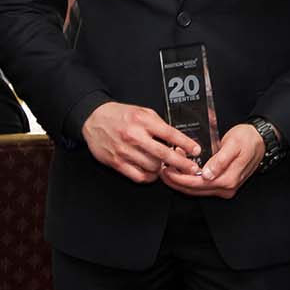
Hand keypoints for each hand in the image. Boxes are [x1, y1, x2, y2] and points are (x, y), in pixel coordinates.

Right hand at [81, 102, 201, 182]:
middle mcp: (134, 136)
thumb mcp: (142, 112)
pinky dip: (149, 177)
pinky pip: (139, 176)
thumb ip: (159, 125)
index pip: (170, 134)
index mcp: (143, 121)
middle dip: (182, 163)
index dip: (186, 143)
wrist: (94, 119)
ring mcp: (125, 151)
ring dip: (163, 169)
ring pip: (152, 167)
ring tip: (167, 166)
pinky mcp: (117, 162)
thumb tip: (177, 140)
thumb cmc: (120, 115)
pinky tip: (153, 173)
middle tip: (192, 167)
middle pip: (163, 154)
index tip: (196, 150)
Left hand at [160, 124, 265, 199]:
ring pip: (197, 189)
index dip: (180, 178)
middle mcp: (227, 187)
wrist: (261, 140)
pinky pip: (202, 186)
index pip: (198, 184)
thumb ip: (220, 161)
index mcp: (228, 179)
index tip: (167, 171)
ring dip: (181, 182)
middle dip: (176, 182)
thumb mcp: (233, 145)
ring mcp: (225, 187)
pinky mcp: (223, 183)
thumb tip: (207, 174)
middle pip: (195, 189)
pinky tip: (181, 172)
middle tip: (161, 171)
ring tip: (167, 171)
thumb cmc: (248, 139)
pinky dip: (190, 180)